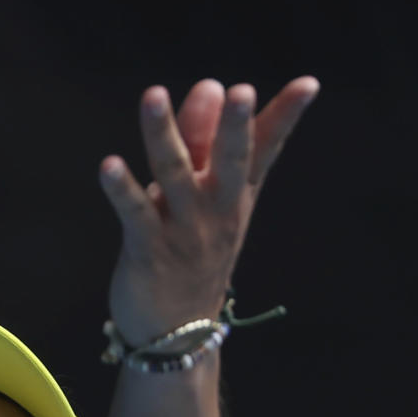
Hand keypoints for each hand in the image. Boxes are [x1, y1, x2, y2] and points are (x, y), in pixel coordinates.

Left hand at [99, 76, 319, 349]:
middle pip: (230, 162)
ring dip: (163, 135)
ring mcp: (184, 230)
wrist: (175, 333)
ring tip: (153, 95)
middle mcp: (216, 211)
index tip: (308, 83)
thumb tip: (210, 84)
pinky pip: (135, 213)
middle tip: (239, 90)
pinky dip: (121, 189)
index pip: (265, 150)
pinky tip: (109, 165)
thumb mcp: (205, 197)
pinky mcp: (148, 249)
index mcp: (234, 195)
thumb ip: (204, 141)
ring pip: (174, 175)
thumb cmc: (190, 253)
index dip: (285, 116)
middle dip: (234, 127)